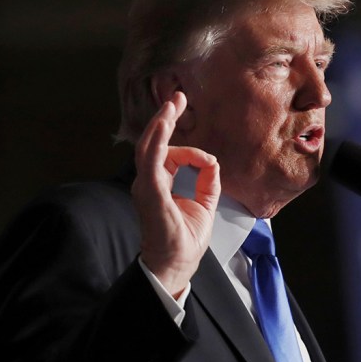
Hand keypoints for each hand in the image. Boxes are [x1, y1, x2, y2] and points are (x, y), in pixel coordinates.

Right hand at [131, 92, 220, 296]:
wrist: (177, 263)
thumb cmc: (185, 238)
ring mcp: (147, 186)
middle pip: (154, 143)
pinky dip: (157, 141)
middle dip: (165, 119)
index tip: (204, 150)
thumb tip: (212, 162)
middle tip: (177, 98)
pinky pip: (151, 161)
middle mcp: (149, 182)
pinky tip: (163, 124)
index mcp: (160, 184)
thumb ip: (208, 181)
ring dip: (160, 124)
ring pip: (150, 147)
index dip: (184, 144)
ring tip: (171, 105)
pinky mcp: (151, 192)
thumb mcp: (204, 203)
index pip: (167, 153)